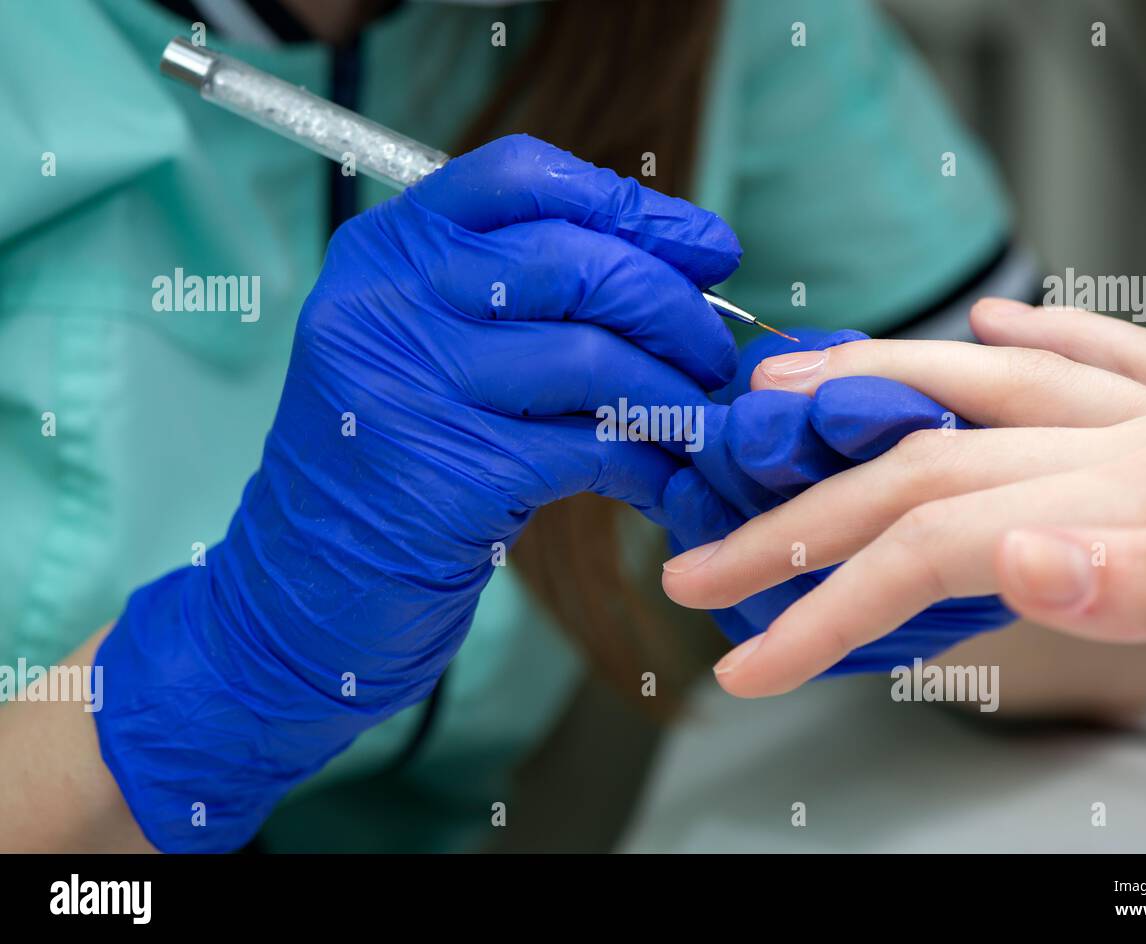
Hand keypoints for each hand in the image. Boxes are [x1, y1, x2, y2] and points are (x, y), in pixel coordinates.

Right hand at [94, 134, 740, 849]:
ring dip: (672, 390)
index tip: (703, 246)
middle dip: (671, 305)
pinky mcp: (451, 473)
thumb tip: (671, 271)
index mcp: (387, 251)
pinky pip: (591, 447)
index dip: (629, 206)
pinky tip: (667, 477)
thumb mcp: (428, 347)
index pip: (521, 178)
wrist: (310, 584)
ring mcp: (414, 386)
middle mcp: (389, 303)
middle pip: (573, 260)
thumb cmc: (395, 457)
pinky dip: (649, 462)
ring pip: (592, 357)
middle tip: (712, 350)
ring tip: (699, 416)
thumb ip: (516, 295)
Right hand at [663, 299, 1145, 696]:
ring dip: (879, 389)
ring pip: (996, 389)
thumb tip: (1017, 554)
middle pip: (930, 465)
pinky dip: (1043, 339)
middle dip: (801, 520)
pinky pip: (1120, 362)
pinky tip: (991, 324)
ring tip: (791, 393)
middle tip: (706, 558)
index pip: (938, 539)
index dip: (826, 599)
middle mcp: (1145, 443)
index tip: (746, 658)